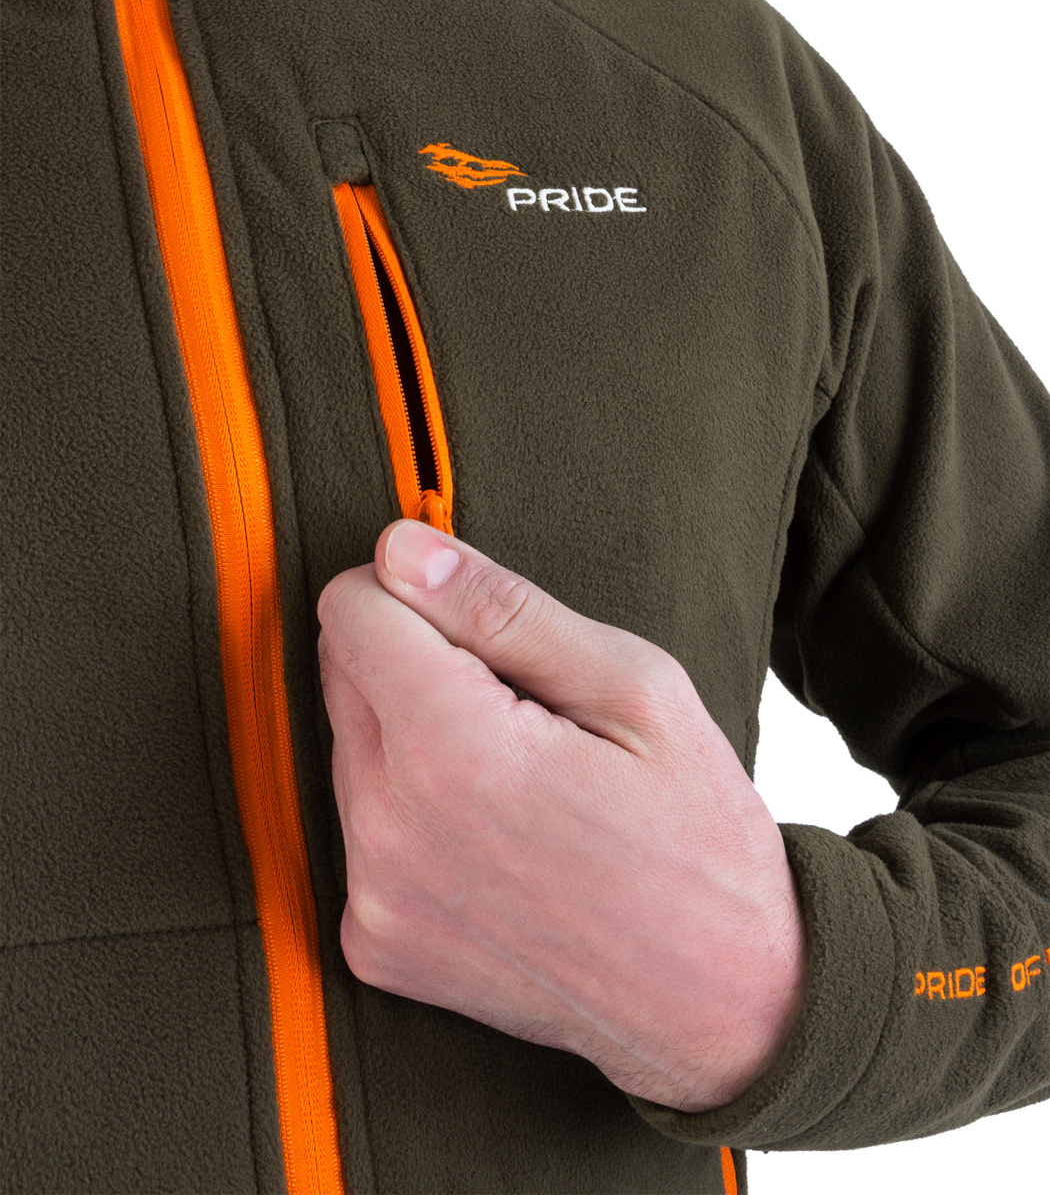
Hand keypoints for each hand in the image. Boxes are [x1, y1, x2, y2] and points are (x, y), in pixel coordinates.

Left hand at [317, 521, 805, 1111]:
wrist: (721, 1003)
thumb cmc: (697, 835)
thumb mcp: (636, 688)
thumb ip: (503, 609)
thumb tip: (400, 548)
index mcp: (451, 751)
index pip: (351, 609)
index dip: (418, 594)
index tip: (485, 628)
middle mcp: (388, 830)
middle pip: (342, 673)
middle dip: (416, 662)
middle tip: (521, 708)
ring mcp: (374, 898)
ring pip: (349, 748)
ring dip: (412, 737)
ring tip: (517, 778)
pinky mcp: (373, 944)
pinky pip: (358, 830)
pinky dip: (410, 814)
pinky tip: (493, 838)